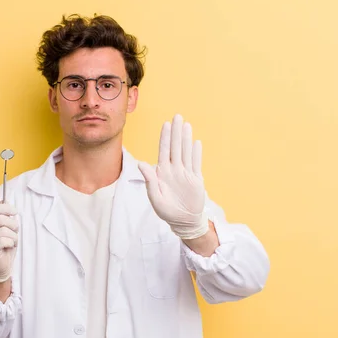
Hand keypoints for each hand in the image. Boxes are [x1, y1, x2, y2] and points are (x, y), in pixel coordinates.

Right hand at [0, 203, 18, 282]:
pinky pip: (5, 241)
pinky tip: (7, 248)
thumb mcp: (6, 228)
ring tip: (10, 242)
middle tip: (14, 232)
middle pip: (2, 219)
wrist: (1, 265)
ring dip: (13, 237)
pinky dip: (11, 244)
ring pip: (5, 231)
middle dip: (13, 225)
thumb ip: (5, 215)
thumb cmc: (4, 245)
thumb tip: (6, 200)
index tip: (15, 211)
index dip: (6, 208)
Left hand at [138, 114, 208, 239]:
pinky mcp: (196, 179)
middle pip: (175, 147)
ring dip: (186, 139)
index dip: (165, 138)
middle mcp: (174, 170)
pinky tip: (196, 142)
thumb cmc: (167, 212)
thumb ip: (149, 181)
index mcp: (162, 173)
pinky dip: (196, 153)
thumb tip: (141, 163)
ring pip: (186, 152)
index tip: (166, 124)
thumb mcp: (155, 198)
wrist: (184, 222)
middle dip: (176, 132)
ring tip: (186, 125)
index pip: (164, 151)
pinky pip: (196, 163)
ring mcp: (186, 173)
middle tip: (177, 116)